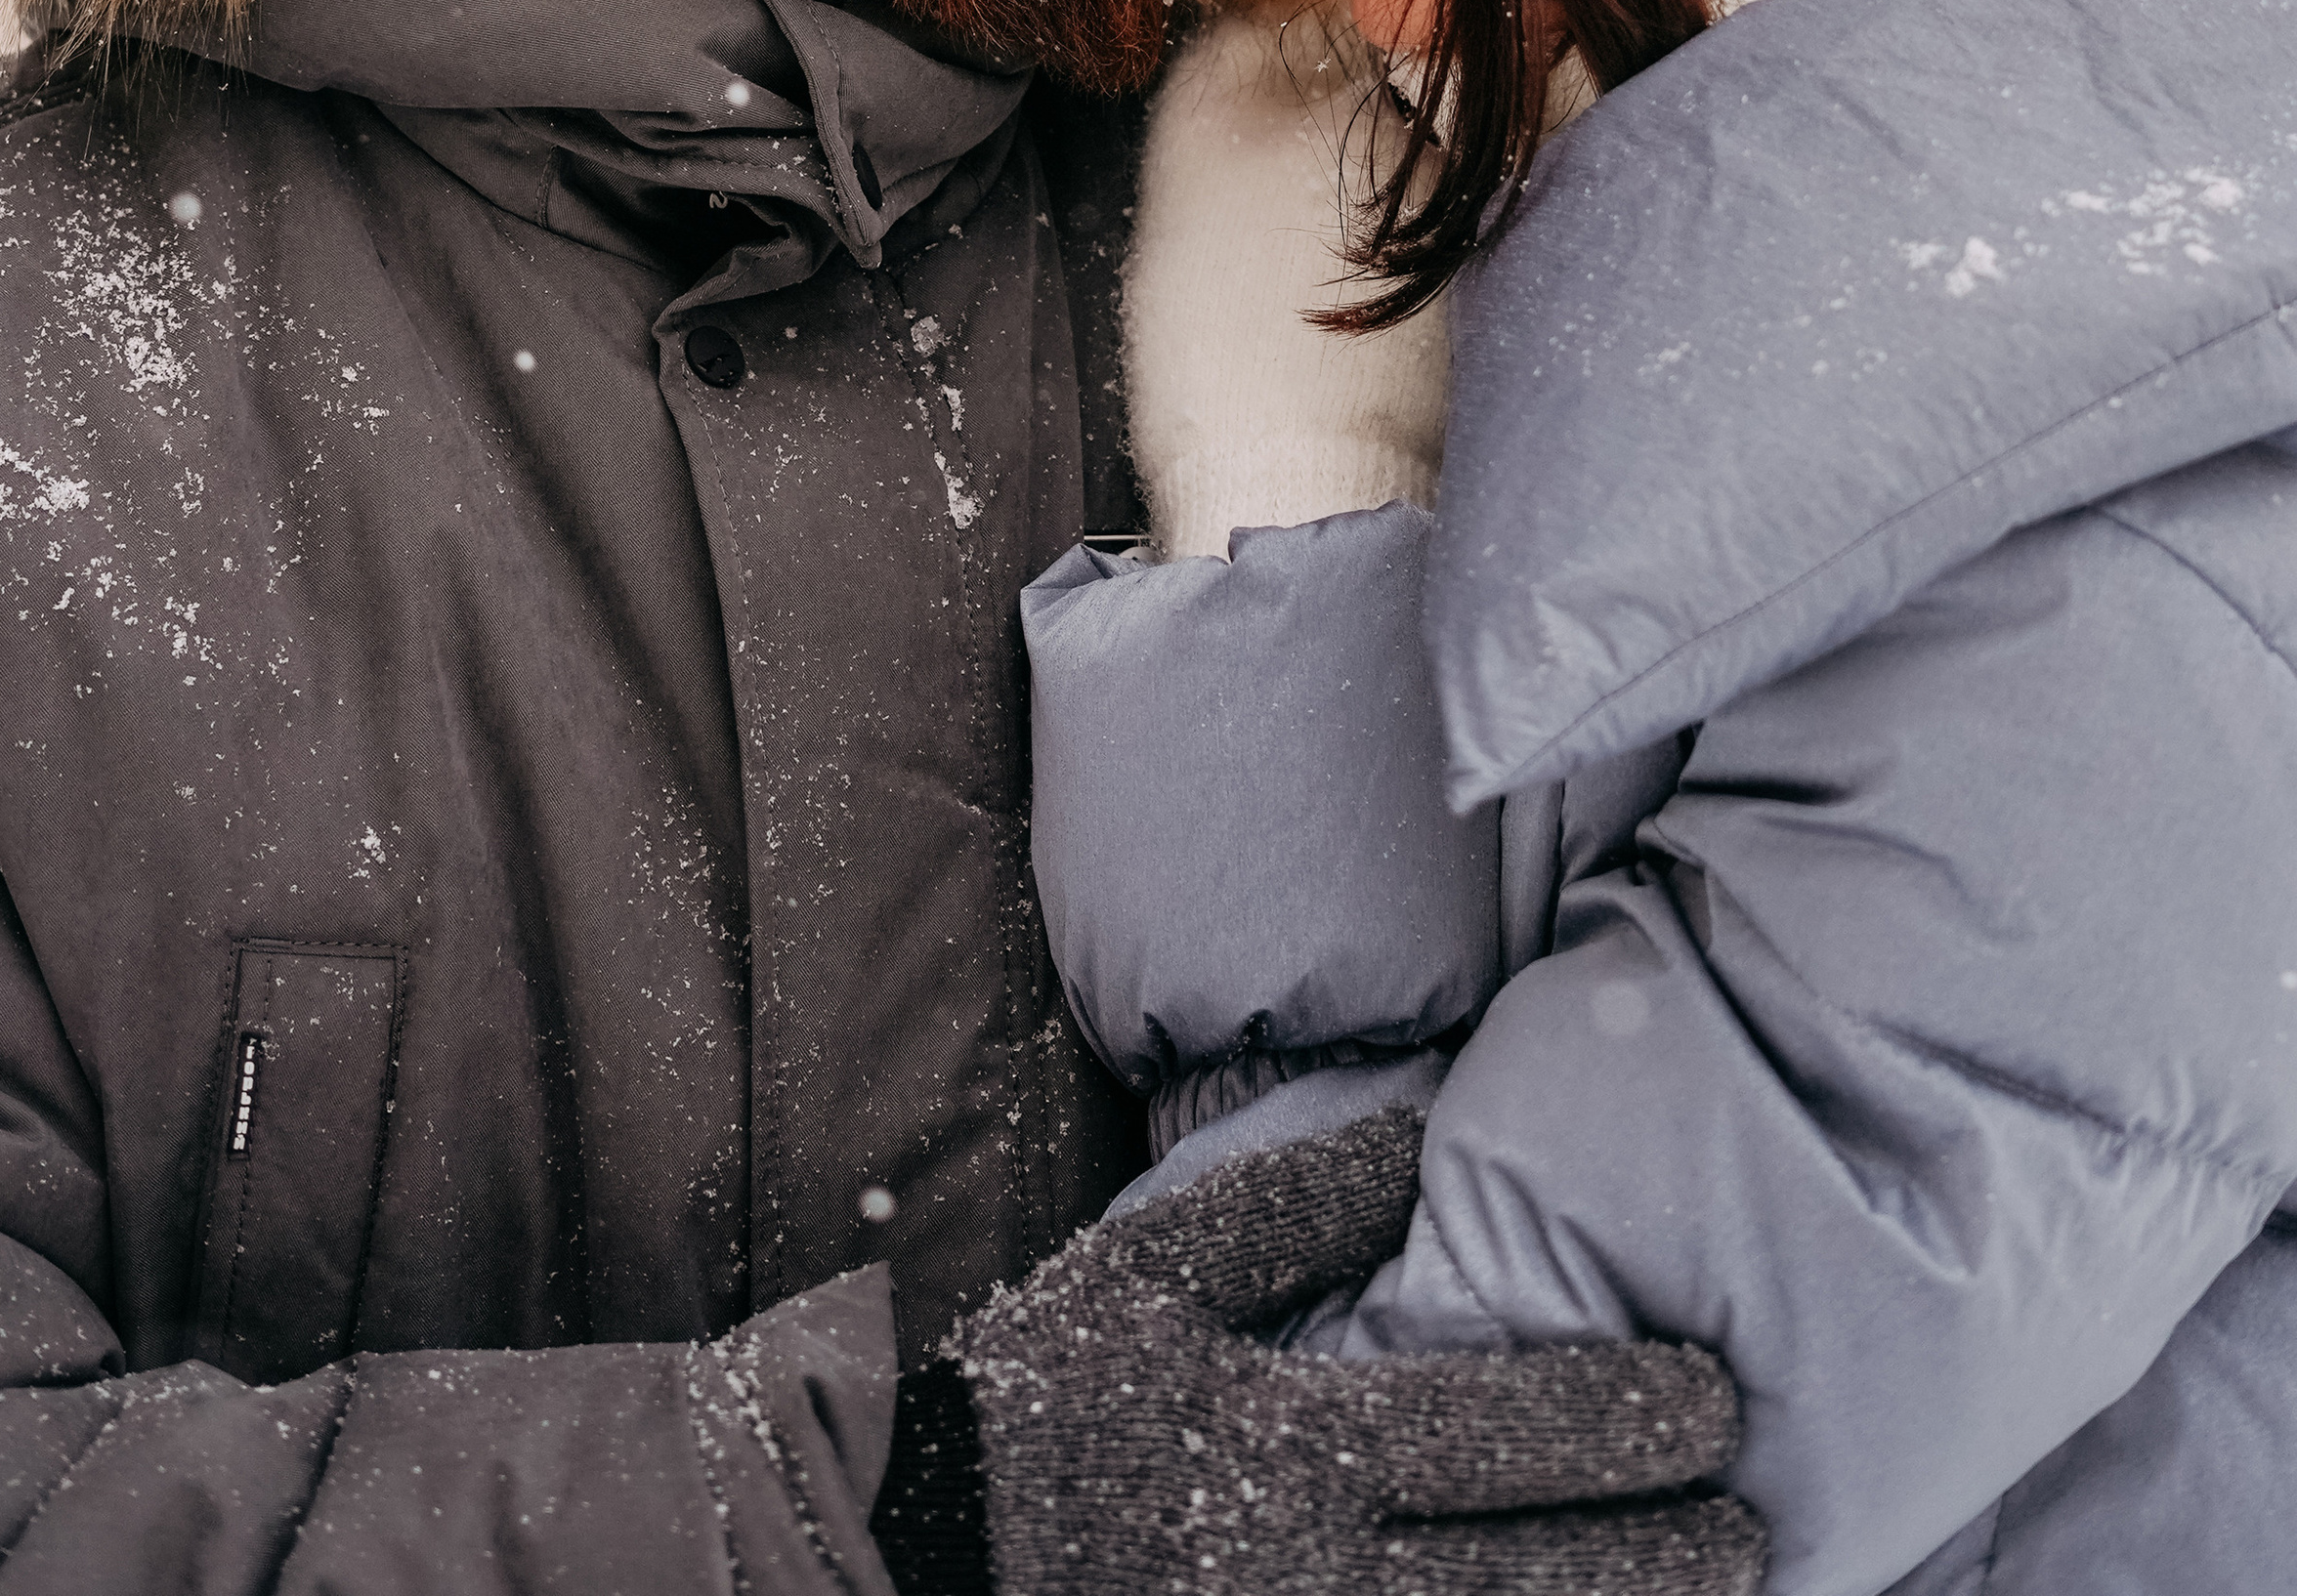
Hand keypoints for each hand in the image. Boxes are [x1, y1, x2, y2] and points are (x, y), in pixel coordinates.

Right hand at [942, 1106, 1762, 1593]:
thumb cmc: (1046, 1400)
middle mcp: (1315, 1583)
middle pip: (1550, 1587)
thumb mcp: (1151, 1270)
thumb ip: (1295, 1199)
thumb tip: (1434, 1124)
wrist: (924, 1564)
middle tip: (1753, 1522)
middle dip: (1678, 1558)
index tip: (1714, 1401)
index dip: (1637, 1424)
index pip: (1510, 1440)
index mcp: (1286, 1449)